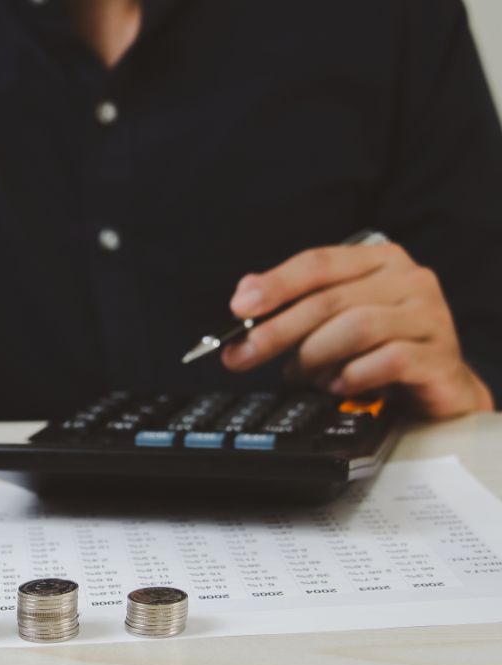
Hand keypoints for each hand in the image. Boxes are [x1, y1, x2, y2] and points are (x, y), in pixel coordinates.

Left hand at [221, 242, 493, 417]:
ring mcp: (430, 316)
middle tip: (243, 355)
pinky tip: (339, 386)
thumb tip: (245, 296)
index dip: (275, 284)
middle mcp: (408, 279)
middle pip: (328, 300)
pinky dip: (353, 376)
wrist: (440, 384)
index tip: (240, 307)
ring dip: (316, 356)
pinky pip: (388, 361)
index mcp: (378, 260)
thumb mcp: (337, 318)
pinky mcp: (440, 356)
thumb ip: (296, 302)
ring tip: (303, 375)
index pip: (318, 263)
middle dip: (277, 331)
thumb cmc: (381, 346)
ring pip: (356, 327)